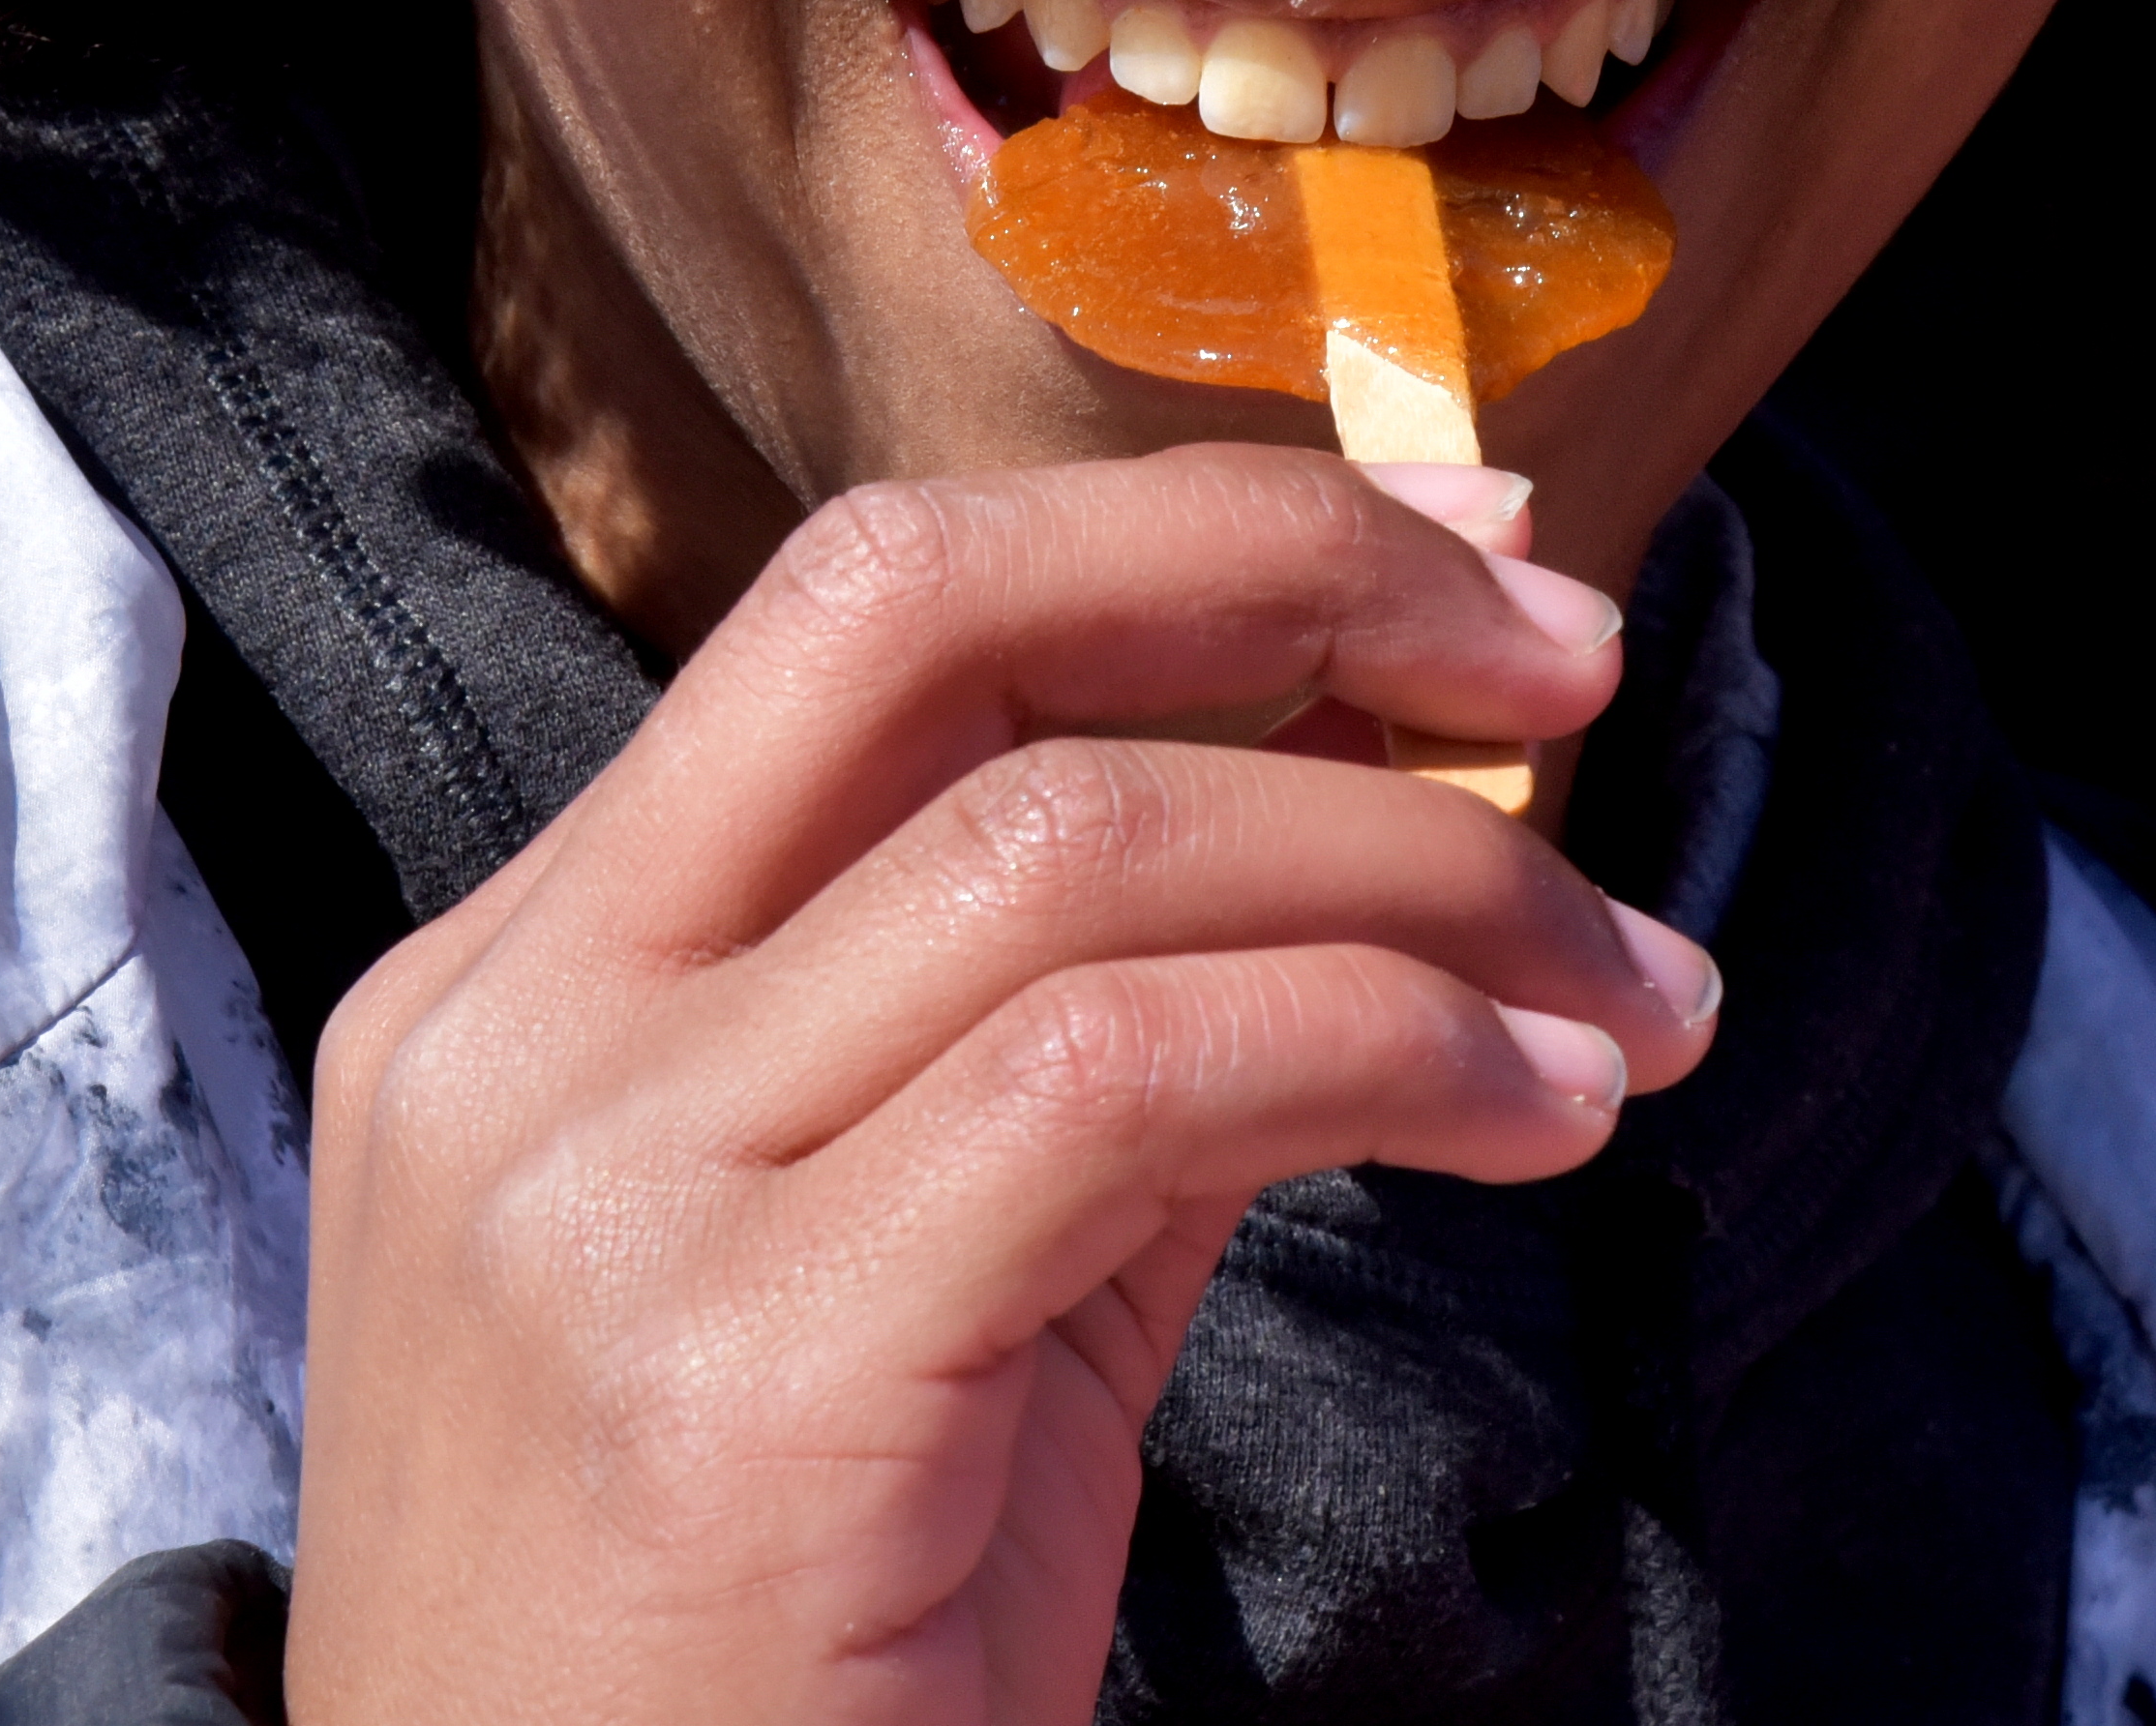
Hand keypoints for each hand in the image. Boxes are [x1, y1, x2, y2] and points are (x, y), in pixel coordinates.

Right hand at [281, 443, 1721, 1725]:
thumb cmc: (767, 1681)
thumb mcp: (914, 1307)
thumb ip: (1091, 1046)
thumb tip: (1384, 798)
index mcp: (524, 987)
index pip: (870, 618)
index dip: (1195, 542)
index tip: (1464, 554)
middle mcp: (520, 1040)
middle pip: (912, 607)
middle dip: (1282, 561)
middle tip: (1568, 638)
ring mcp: (597, 1198)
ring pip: (1072, 842)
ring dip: (1431, 876)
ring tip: (1634, 993)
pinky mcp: (736, 1380)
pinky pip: (1122, 1081)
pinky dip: (1388, 1045)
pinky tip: (1542, 1107)